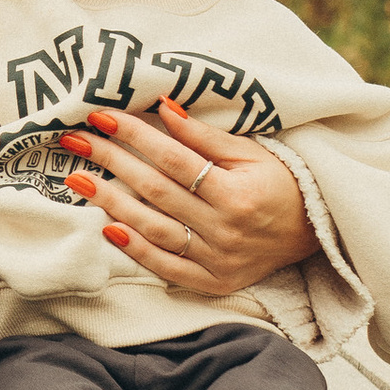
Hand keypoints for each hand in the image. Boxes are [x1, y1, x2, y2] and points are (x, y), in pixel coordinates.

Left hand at [56, 94, 315, 295]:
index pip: (173, 159)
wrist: (315, 232)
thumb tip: (162, 107)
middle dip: (110, 161)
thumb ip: (204, 136)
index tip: (100, 115)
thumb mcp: (251, 152)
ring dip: (111, 203)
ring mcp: (218, 260)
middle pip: (155, 190)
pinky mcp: (213, 282)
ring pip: (153, 229)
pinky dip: (135, 249)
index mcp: (237, 193)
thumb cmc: (280, 182)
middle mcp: (225, 229)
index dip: (134, 135)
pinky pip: (166, 266)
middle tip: (74, 140)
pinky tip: (106, 227)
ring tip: (77, 180)